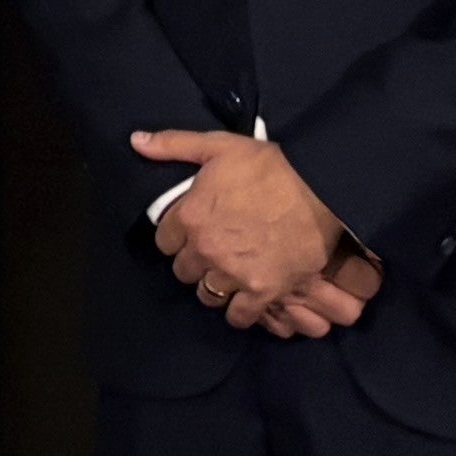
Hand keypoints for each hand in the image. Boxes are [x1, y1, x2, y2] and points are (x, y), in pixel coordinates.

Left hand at [131, 132, 379, 331]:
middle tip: (213, 254)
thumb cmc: (269, 165)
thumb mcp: (218, 145)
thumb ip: (174, 145)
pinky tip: (245, 302)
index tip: (192, 233)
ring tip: (227, 277)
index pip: (164, 242)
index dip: (178, 238)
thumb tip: (136, 140)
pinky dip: (240, 312)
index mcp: (189, 216)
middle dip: (195, 263)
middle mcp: (205, 249)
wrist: (320, 187)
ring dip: (214, 287)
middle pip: (183, 271)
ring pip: (207, 295)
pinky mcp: (263, 290)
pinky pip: (239, 315)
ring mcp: (233, 273)